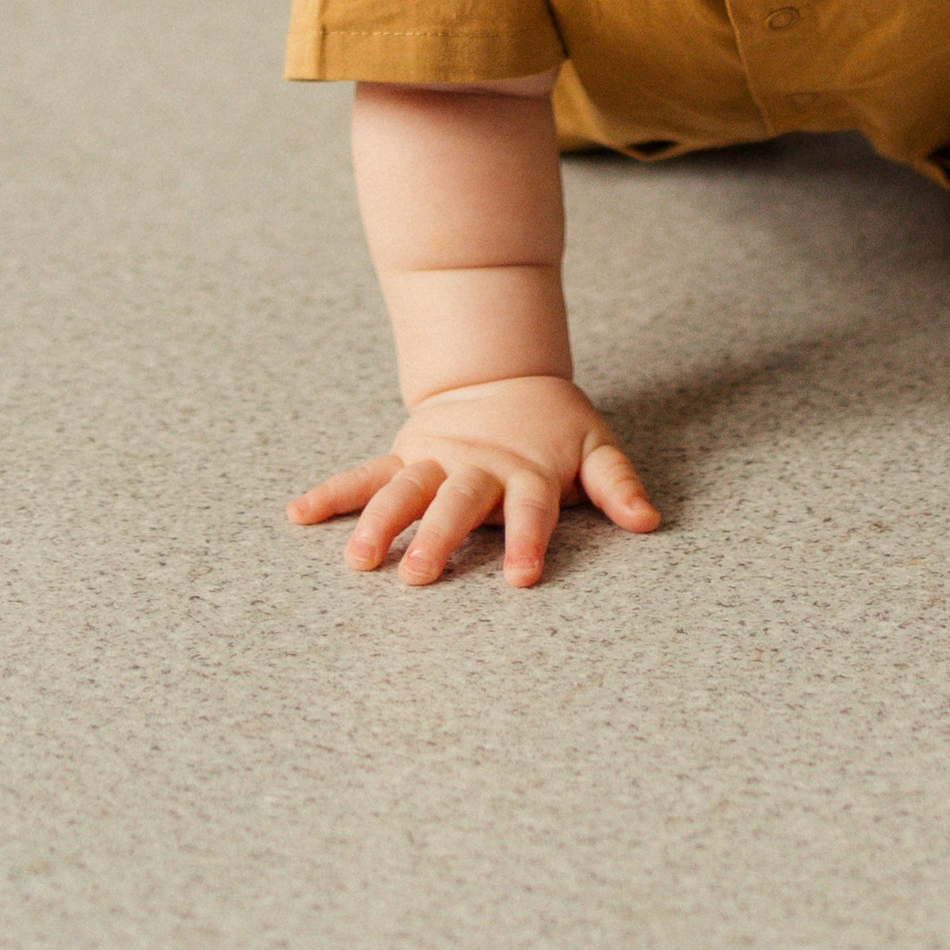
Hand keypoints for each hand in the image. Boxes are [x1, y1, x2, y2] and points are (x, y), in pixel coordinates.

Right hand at [290, 373, 658, 588]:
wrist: (502, 373)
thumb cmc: (552, 426)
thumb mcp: (595, 445)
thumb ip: (617, 484)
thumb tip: (649, 521)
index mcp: (525, 472)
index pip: (530, 509)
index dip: (528, 540)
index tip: (522, 577)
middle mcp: (476, 469)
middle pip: (458, 503)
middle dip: (437, 538)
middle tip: (418, 576)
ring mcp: (436, 461)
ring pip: (405, 490)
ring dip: (381, 522)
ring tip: (359, 560)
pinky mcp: (406, 458)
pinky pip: (365, 476)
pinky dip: (333, 493)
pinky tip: (299, 513)